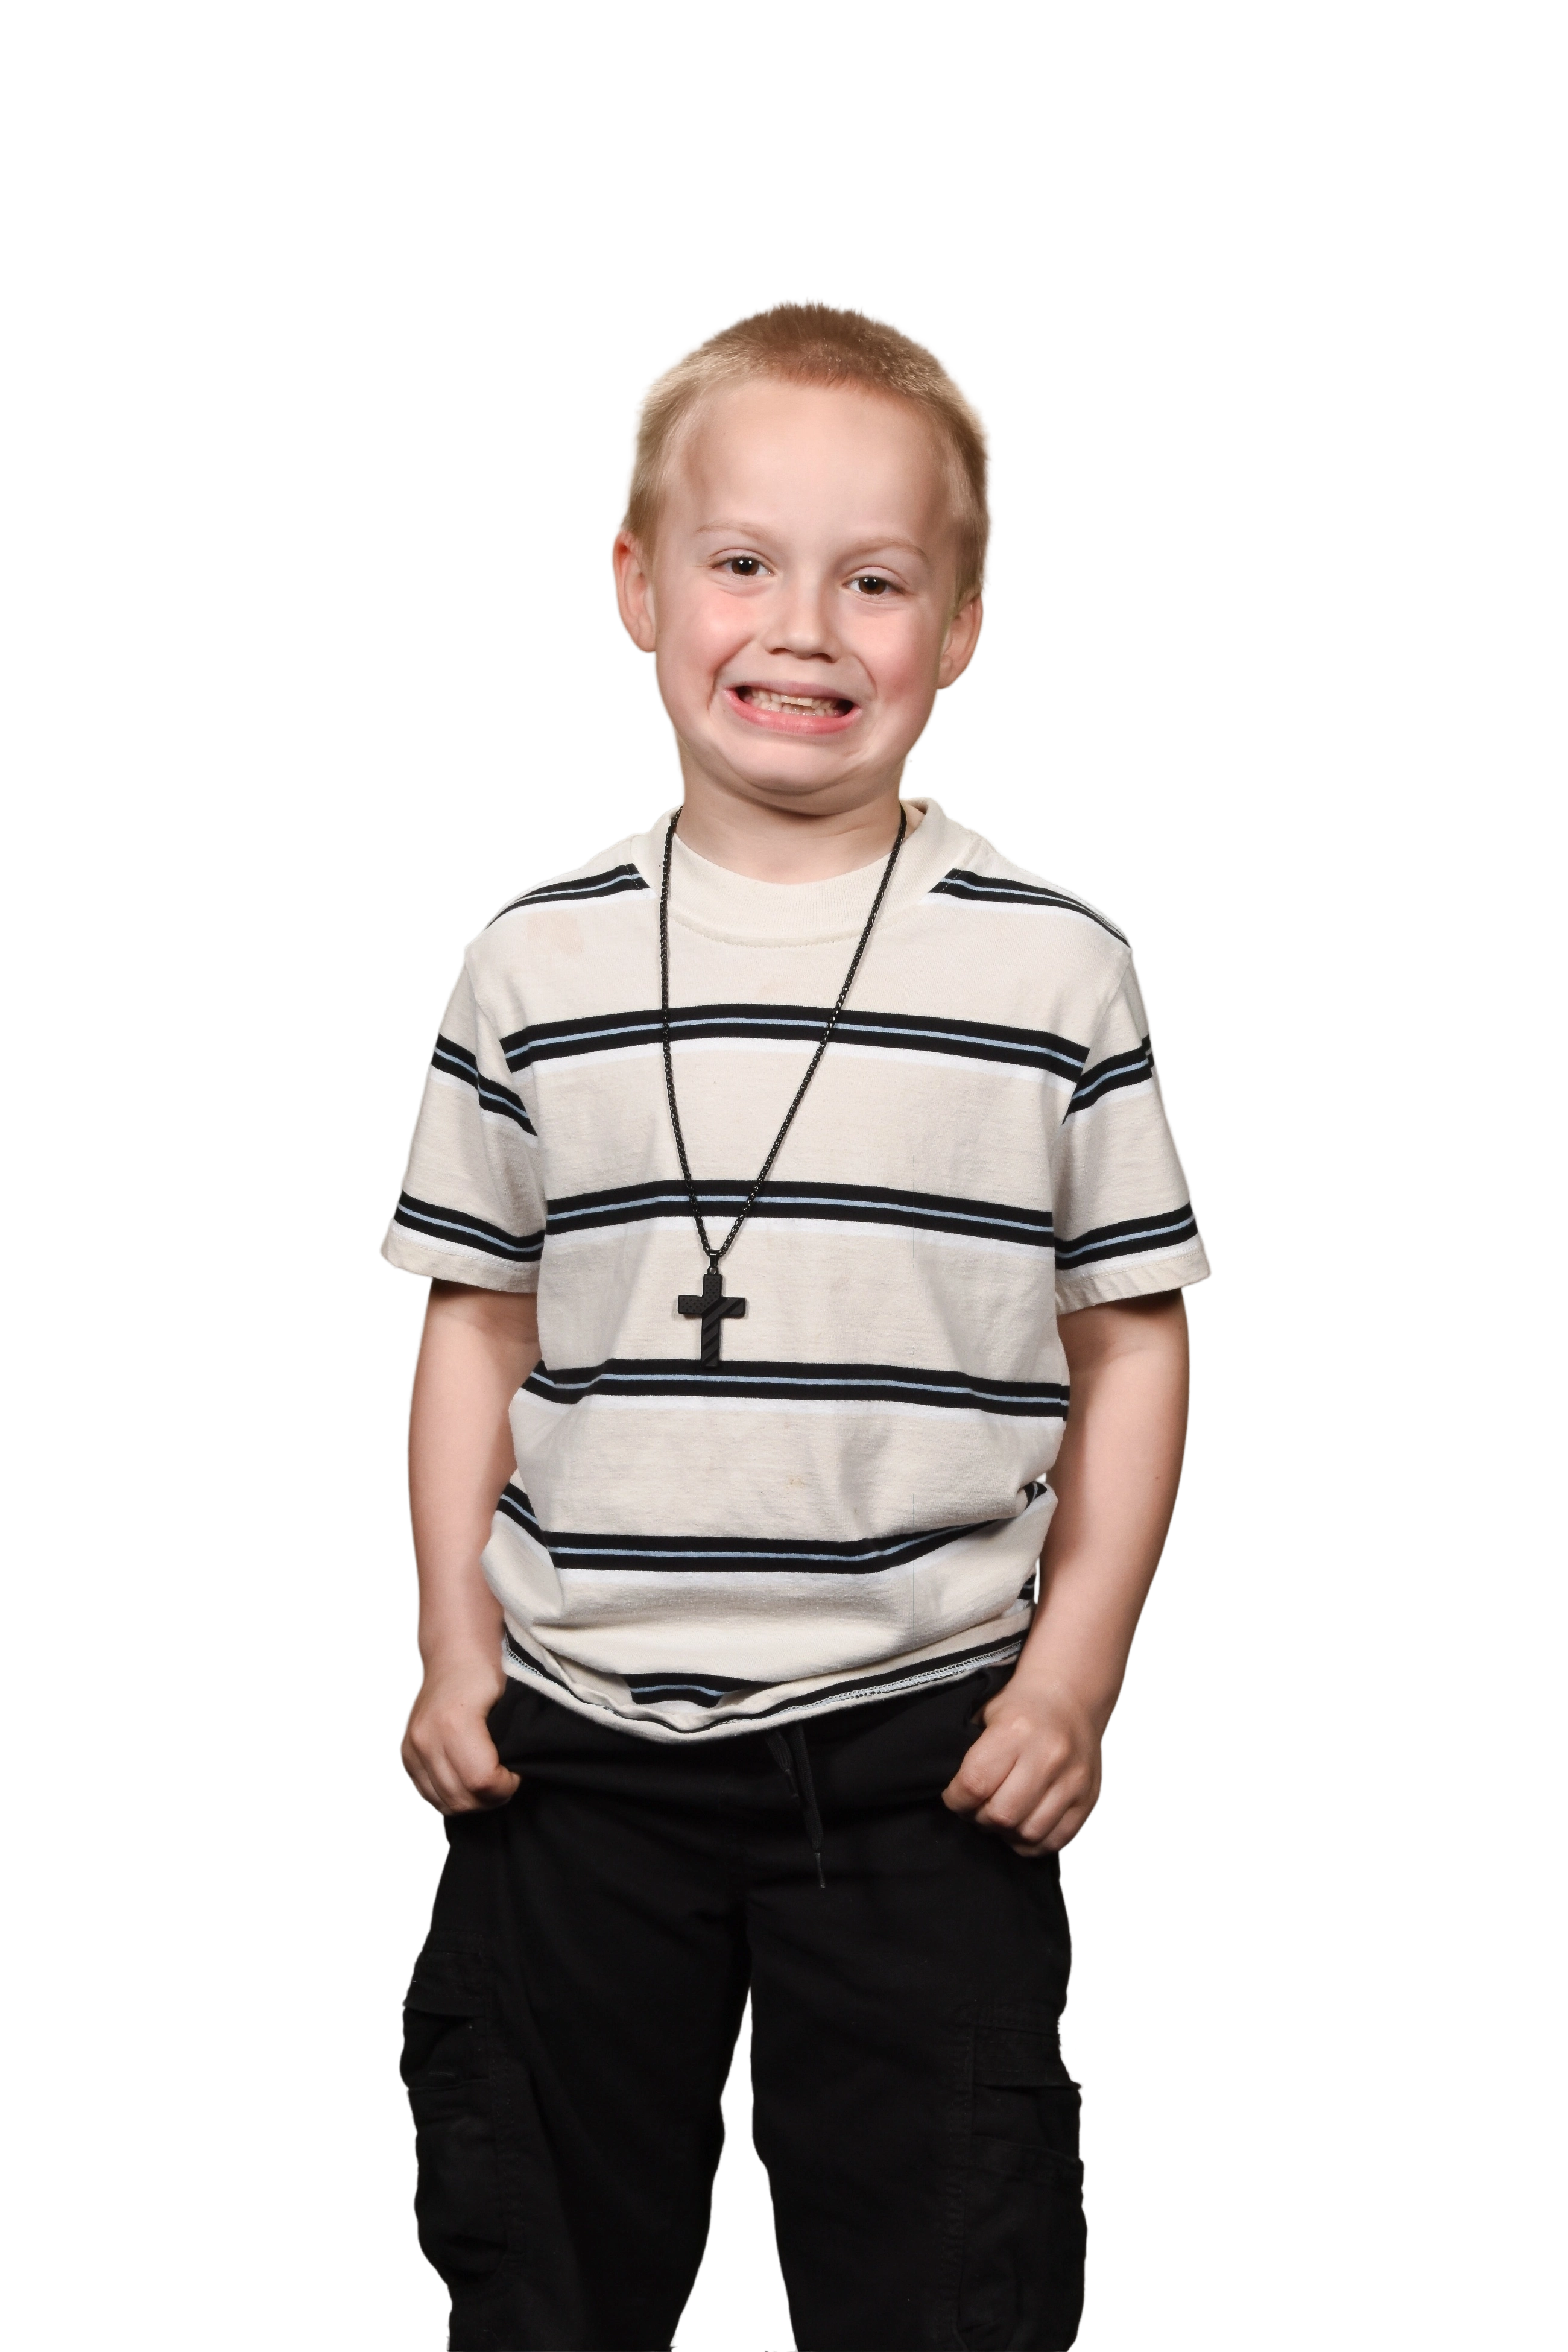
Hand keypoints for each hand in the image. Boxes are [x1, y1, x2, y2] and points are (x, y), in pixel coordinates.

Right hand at [399, 1655, 520, 1814]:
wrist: (452, 1655)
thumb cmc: (484, 1673)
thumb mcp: (506, 1703)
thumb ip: (507, 1745)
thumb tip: (513, 1780)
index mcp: (453, 1723)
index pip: (481, 1781)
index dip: (505, 1787)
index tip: (516, 1774)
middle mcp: (425, 1738)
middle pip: (461, 1799)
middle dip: (490, 1798)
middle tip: (505, 1783)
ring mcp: (411, 1748)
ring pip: (443, 1803)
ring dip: (470, 1802)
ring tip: (487, 1784)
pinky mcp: (406, 1755)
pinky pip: (427, 1794)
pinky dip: (450, 1797)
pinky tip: (466, 1784)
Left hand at [941, 1674, 1104, 1855]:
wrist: (1070, 1695)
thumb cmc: (1020, 1706)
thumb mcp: (987, 1713)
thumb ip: (969, 1752)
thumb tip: (954, 1795)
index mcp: (1017, 1730)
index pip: (974, 1784)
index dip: (955, 1799)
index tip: (954, 1797)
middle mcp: (1049, 1756)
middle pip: (1001, 1814)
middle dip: (979, 1818)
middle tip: (975, 1808)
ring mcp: (1073, 1780)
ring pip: (1029, 1833)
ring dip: (1006, 1833)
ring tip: (999, 1817)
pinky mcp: (1089, 1799)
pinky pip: (1056, 1840)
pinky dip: (1032, 1842)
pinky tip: (1021, 1825)